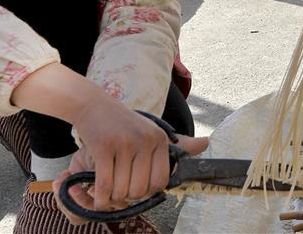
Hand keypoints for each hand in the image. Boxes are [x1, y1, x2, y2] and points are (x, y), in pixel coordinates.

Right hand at [52, 131, 208, 224]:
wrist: (95, 106)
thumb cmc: (124, 124)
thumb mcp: (154, 130)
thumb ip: (179, 143)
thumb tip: (207, 143)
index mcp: (160, 139)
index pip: (161, 180)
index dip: (148, 191)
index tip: (137, 188)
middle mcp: (146, 140)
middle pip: (140, 189)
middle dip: (128, 196)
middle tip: (119, 189)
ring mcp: (125, 143)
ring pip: (122, 189)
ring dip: (112, 196)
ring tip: (108, 188)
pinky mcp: (104, 147)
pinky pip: (105, 183)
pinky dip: (101, 195)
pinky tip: (99, 195)